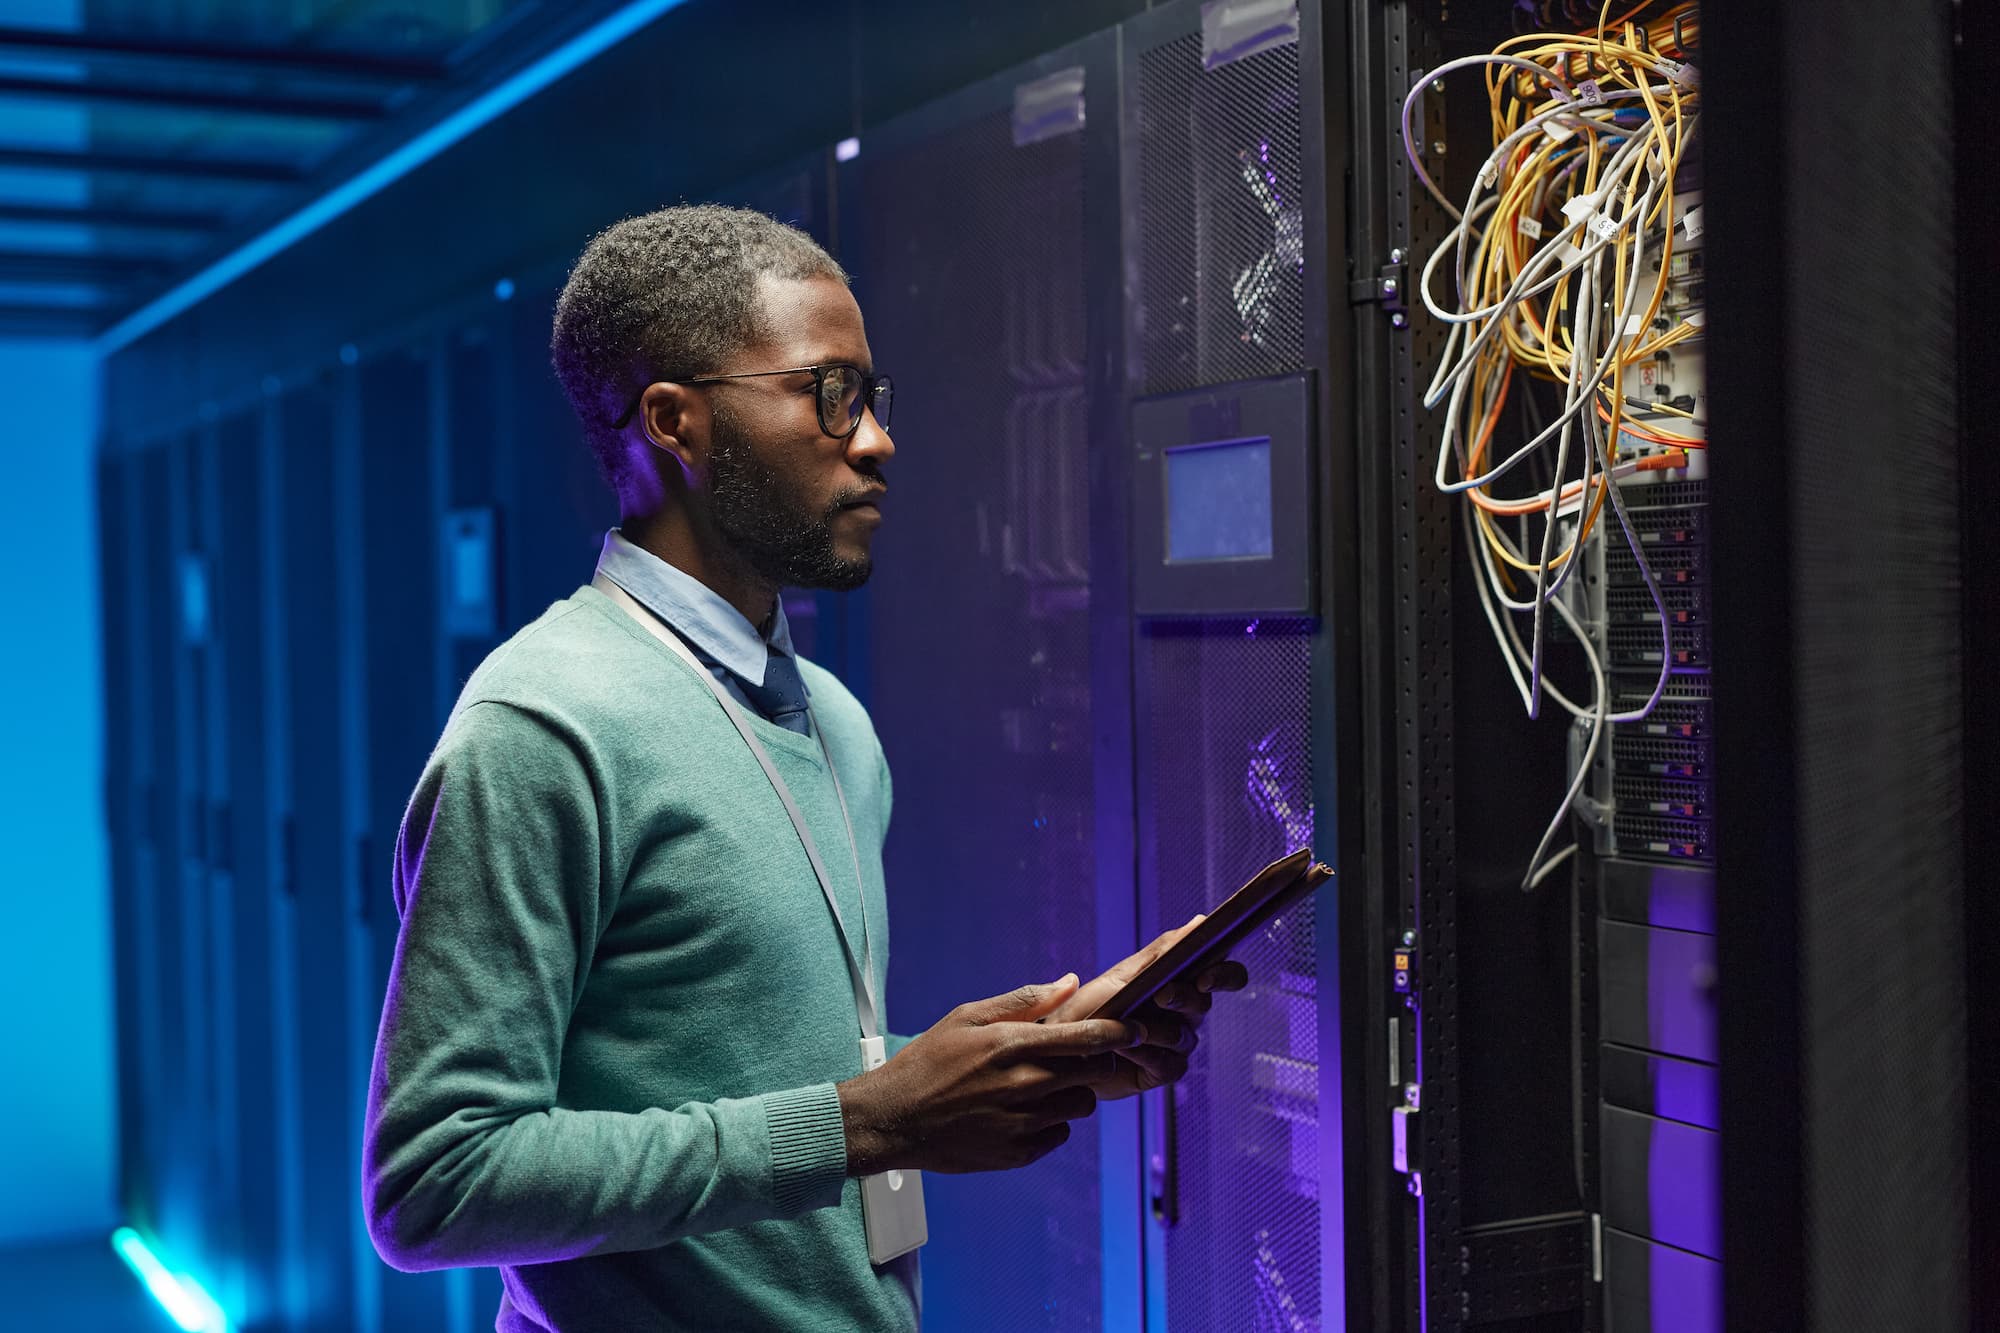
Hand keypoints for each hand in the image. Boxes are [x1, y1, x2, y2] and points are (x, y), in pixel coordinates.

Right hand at [837, 976, 1141, 1175]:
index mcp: (1011, 1045)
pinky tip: (1023, 1111)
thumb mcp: (967, 1017)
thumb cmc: (928, 1061)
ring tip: (1043, 1085)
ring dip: (1074, 1093)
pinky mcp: (1017, 1153)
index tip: (1134, 1029)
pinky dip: (1051, 1122)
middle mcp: (1022, 1085)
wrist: (893, 1119)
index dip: (1118, 1033)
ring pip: (1080, 1106)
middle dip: (1097, 1063)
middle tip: (1081, 1058)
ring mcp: (1021, 1123)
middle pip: (1093, 1074)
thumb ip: (1024, 1001)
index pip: (1085, 1038)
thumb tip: (1070, 982)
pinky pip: (1059, 1134)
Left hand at [1042, 918, 1250, 1099]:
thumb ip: (1162, 951)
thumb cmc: (1087, 1008)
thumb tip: (1200, 921)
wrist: (1060, 1050)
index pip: (1220, 972)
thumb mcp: (1122, 975)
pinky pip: (1171, 1065)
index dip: (1224, 974)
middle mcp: (1181, 1012)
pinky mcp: (1162, 1071)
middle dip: (1185, 999)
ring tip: (1128, 1029)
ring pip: (1185, 1036)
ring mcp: (1174, 1044)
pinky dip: (1147, 1056)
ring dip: (1156, 1030)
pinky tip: (1125, 1052)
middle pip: (1205, 1003)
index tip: (1205, 976)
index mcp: (1176, 982)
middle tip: (1162, 996)